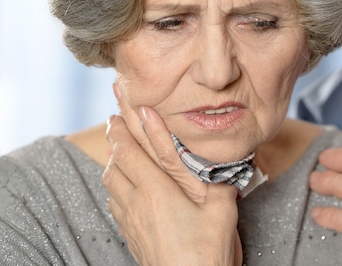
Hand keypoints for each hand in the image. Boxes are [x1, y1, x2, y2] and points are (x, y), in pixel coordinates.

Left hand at [102, 85, 242, 264]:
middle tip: (118, 119)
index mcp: (157, 190)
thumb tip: (219, 153)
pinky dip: (116, 183)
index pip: (132, 148)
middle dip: (116, 137)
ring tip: (122, 148)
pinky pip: (114, 201)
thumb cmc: (208, 248)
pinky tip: (127, 185)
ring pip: (110, 181)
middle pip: (115, 161)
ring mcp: (130, 220)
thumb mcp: (220, 205)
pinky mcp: (130, 234)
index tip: (121, 103)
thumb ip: (215, 174)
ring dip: (114, 160)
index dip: (124, 124)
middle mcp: (137, 202)